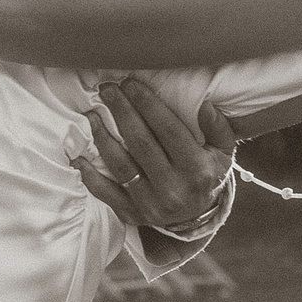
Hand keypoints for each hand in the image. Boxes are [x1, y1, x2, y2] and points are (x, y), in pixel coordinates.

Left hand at [73, 78, 236, 231]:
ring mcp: (151, 205)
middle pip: (140, 143)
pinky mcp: (133, 215)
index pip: (167, 130)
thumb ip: (218, 128)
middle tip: (108, 89)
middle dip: (121, 111)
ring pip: (120, 165)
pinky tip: (78, 157)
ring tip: (92, 114)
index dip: (147, 104)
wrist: (197, 218)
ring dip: (102, 137)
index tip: (131, 83)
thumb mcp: (223, 153)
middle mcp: (174, 189)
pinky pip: (105, 193)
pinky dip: (89, 175)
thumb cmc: (207, 174)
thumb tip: (205, 105)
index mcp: (198, 170)